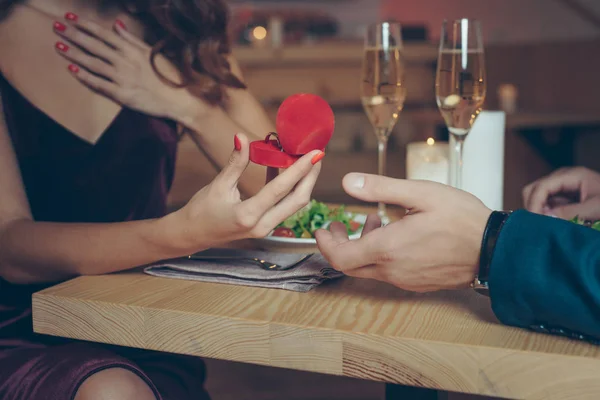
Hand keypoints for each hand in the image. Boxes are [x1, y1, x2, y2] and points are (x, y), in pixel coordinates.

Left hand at [53, 16, 195, 118]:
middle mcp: (125, 61)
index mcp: (132, 50)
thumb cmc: (169, 75)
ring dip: (74, 54)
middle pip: (94, 45)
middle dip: (73, 35)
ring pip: (93, 63)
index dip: (85, 25)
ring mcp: (122, 78)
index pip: (104, 34)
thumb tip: (117, 24)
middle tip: (56, 27)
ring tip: (59, 46)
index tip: (69, 18)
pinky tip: (72, 70)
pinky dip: (84, 77)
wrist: (180, 99)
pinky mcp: (122, 94)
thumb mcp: (152, 52)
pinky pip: (99, 84)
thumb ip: (131, 39)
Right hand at [168, 134, 322, 250]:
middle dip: (310, 176)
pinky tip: (285, 167)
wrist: (192, 235)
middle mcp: (262, 225)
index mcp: (248, 215)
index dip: (300, 169)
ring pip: (294, 204)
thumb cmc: (201, 211)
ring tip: (307, 158)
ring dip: (303, 182)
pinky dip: (289, 187)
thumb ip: (234, 163)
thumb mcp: (217, 185)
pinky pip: (284, 205)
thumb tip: (242, 137)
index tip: (315, 153)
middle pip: (298, 200)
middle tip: (317, 153)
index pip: (281, 189)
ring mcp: (266, 228)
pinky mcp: (266, 226)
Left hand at [315, 174, 490, 292]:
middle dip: (338, 244)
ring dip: (362, 246)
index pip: (338, 257)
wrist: (495, 250)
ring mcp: (404, 280)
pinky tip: (395, 234)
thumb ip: (380, 188)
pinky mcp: (417, 283)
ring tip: (374, 220)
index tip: (322, 227)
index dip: (324, 243)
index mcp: (387, 249)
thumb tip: (347, 182)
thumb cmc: (461, 219)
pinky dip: (379, 255)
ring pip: (368, 269)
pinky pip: (386, 273)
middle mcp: (391, 271)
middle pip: (349, 265)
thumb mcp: (420, 193)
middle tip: (339, 225)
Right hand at [523, 167, 599, 219]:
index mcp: (570, 175)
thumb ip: (571, 212)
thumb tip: (544, 217)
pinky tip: (553, 223)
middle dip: (532, 206)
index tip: (535, 222)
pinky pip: (546, 204)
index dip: (534, 204)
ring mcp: (562, 186)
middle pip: (533, 190)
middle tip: (538, 225)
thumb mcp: (596, 208)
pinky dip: (545, 214)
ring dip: (538, 211)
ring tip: (546, 225)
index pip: (540, 187)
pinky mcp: (564, 197)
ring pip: (537, 197)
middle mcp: (562, 178)